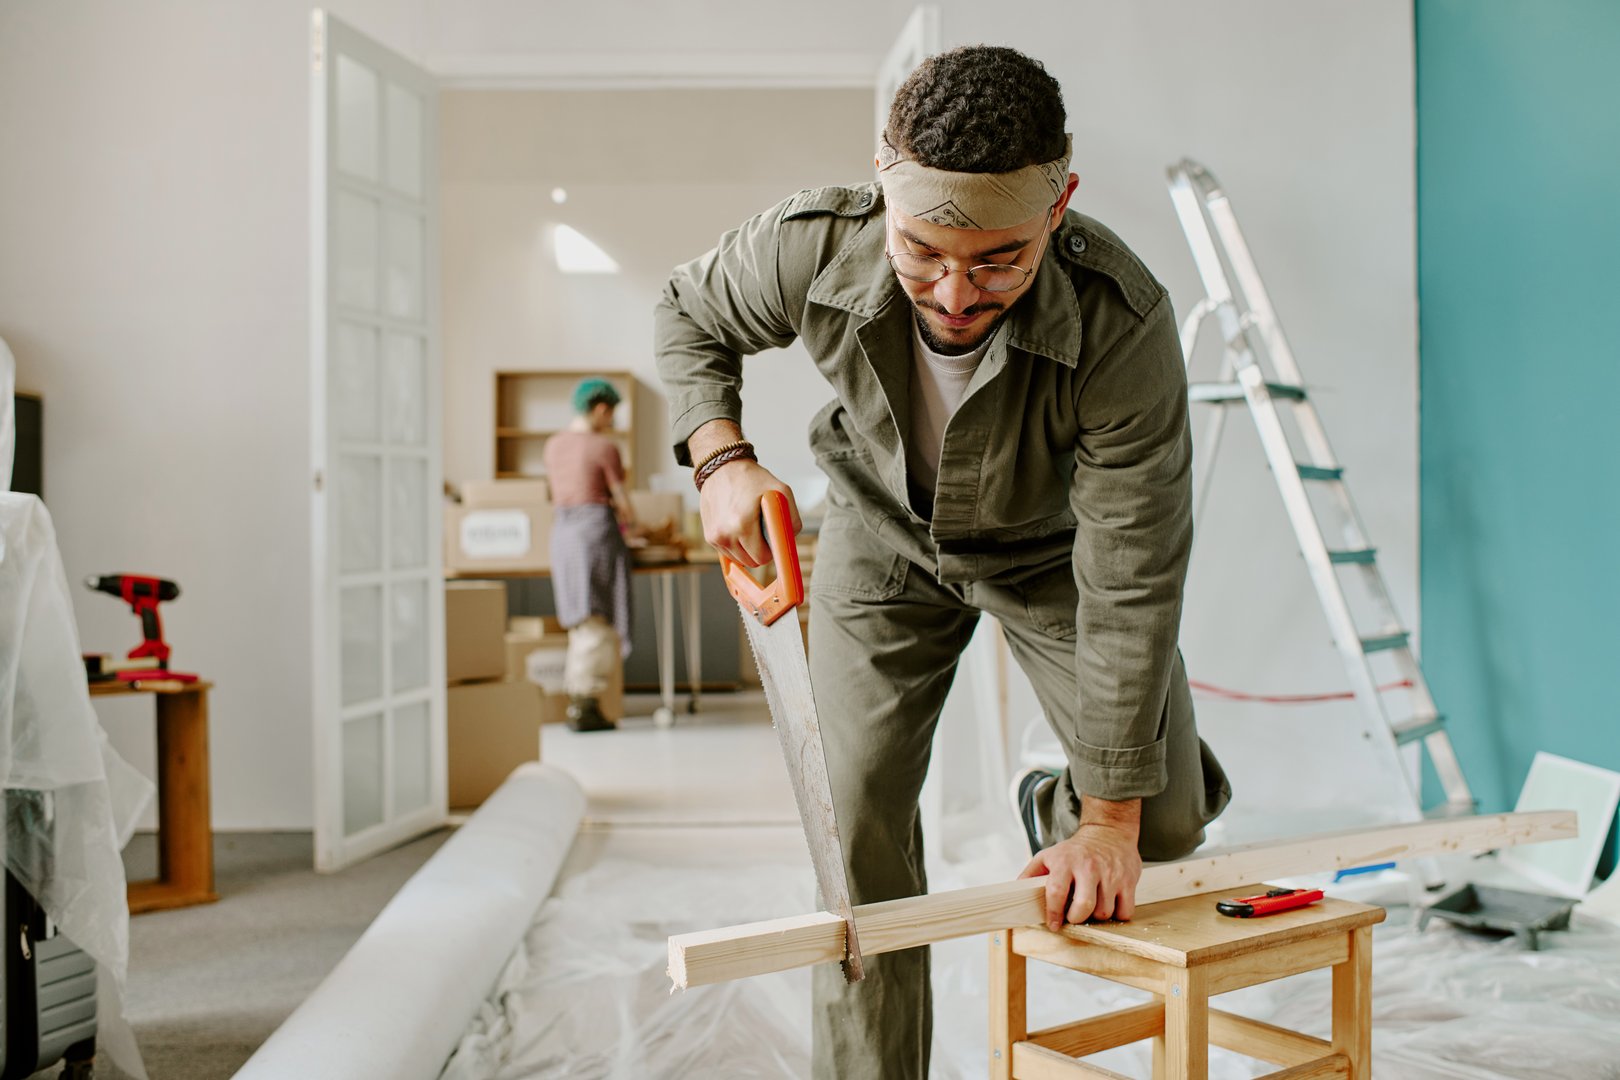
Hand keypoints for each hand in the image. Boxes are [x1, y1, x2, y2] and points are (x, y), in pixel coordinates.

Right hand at [700, 458, 799, 566]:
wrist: (722, 468)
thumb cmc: (753, 479)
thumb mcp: (781, 491)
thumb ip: (792, 519)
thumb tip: (790, 541)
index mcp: (742, 524)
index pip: (762, 557)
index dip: (771, 549)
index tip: (773, 539)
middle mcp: (724, 534)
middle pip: (751, 561)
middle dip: (760, 549)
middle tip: (762, 529)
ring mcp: (714, 537)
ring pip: (740, 559)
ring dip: (747, 548)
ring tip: (749, 525)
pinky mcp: (709, 536)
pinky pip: (729, 552)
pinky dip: (736, 543)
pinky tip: (738, 525)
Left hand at [1019, 812, 1142, 930]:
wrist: (1108, 833)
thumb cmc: (1075, 851)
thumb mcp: (1048, 856)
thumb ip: (1030, 874)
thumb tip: (1016, 892)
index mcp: (1065, 862)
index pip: (1056, 892)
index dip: (1053, 913)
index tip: (1053, 924)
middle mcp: (1088, 867)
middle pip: (1084, 906)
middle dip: (1077, 918)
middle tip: (1074, 917)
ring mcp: (1110, 874)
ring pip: (1105, 912)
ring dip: (1097, 916)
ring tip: (1092, 906)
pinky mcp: (1128, 880)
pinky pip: (1125, 911)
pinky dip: (1118, 915)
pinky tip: (1109, 905)